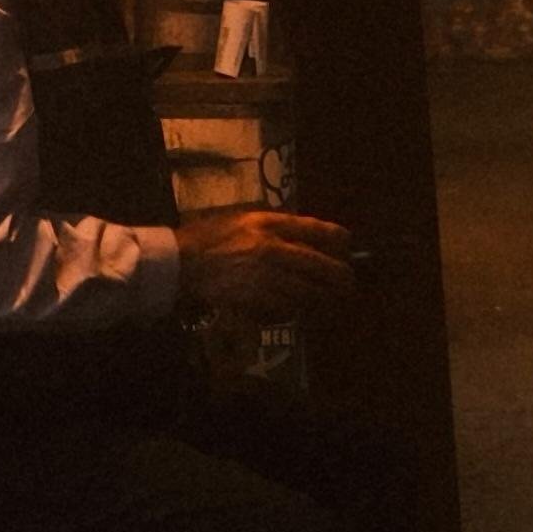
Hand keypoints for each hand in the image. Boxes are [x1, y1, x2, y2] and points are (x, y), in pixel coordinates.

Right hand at [178, 210, 357, 323]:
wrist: (182, 262)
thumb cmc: (211, 236)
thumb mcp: (244, 219)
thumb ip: (275, 226)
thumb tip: (306, 238)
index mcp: (270, 224)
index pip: (316, 229)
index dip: (339, 238)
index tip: (348, 244)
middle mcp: (273, 249)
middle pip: (320, 266)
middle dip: (340, 278)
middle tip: (349, 284)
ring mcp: (266, 277)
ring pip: (308, 293)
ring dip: (324, 300)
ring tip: (334, 303)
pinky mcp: (257, 300)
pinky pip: (287, 309)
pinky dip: (298, 311)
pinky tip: (304, 312)